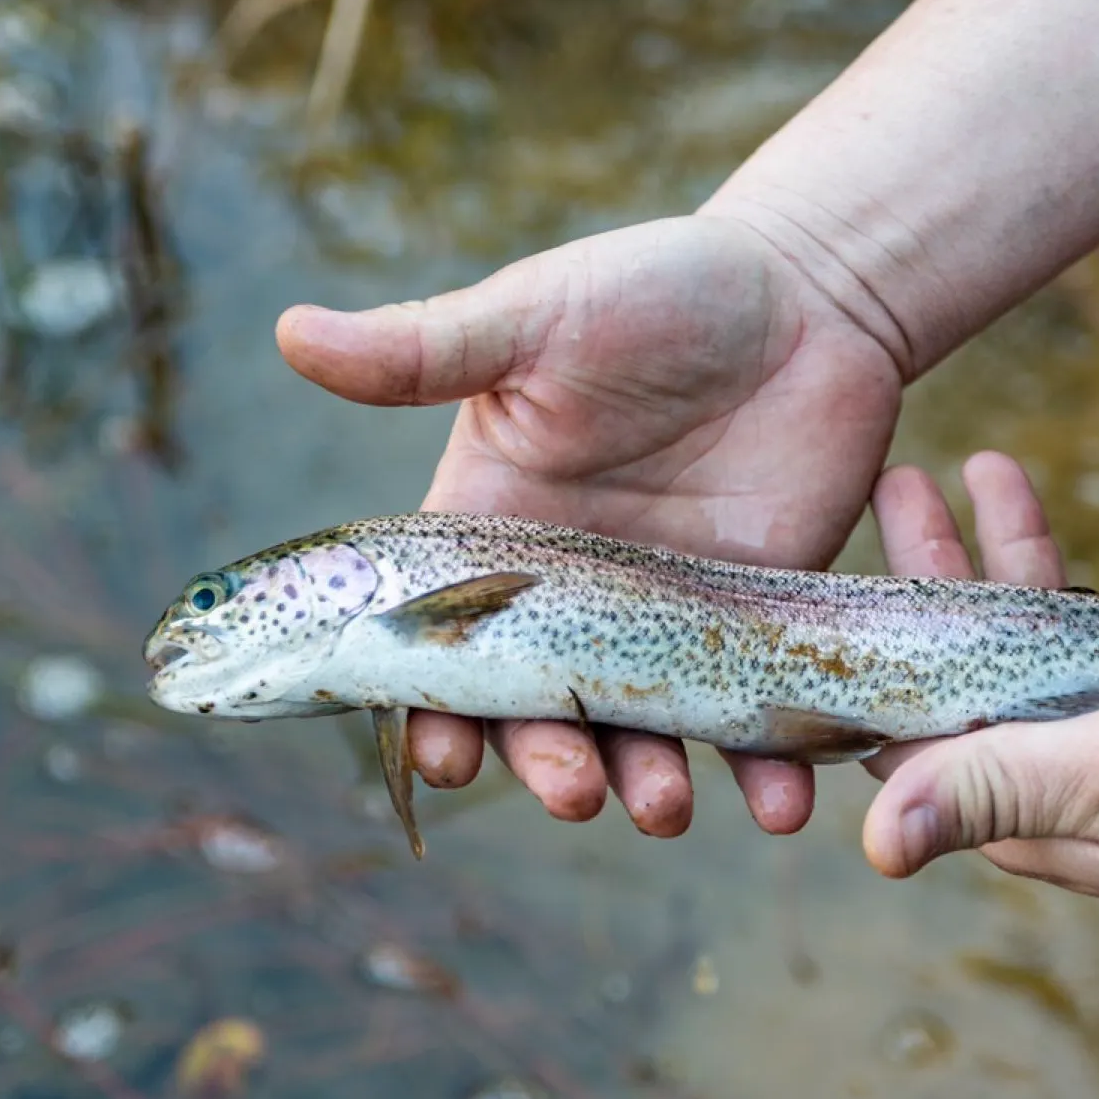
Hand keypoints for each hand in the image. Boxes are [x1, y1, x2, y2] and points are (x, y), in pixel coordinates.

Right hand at [277, 215, 903, 837]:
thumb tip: (288, 332)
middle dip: (546, 762)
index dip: (435, 710)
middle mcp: (576, 596)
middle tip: (573, 791)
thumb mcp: (538, 318)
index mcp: (498, 532)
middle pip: (541, 710)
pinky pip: (753, 715)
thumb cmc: (660, 292)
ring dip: (647, 783)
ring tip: (666, 806)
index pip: (447, 643)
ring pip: (642, 731)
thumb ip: (426, 349)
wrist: (811, 297)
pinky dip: (768, 767)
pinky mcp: (755, 627)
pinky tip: (781, 801)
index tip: (443, 760)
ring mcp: (667, 620)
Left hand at [862, 452, 1098, 948]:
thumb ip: (988, 792)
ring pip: (1055, 626)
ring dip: (1030, 544)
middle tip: (903, 479)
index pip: (913, 724)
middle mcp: (1059, 774)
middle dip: (939, 566)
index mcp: (1019, 804)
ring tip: (994, 463)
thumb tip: (871, 847)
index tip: (843, 571)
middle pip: (973, 655)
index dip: (875, 650)